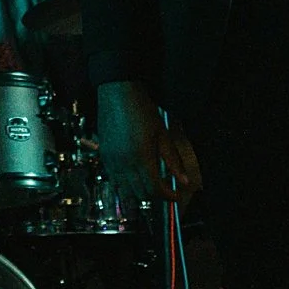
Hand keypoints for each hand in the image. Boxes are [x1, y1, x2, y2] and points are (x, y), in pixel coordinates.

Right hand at [95, 79, 198, 206]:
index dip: (168, 196)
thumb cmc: (140, 108)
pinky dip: (125, 187)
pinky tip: (133, 183)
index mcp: (141, 157)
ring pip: (125, 191)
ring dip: (140, 194)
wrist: (117, 92)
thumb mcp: (163, 133)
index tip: (176, 196)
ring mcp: (111, 161)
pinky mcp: (104, 157)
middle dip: (156, 197)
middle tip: (166, 192)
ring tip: (151, 188)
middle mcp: (124, 162)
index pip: (155, 189)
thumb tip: (184, 180)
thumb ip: (173, 160)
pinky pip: (114, 181)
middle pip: (141, 194)